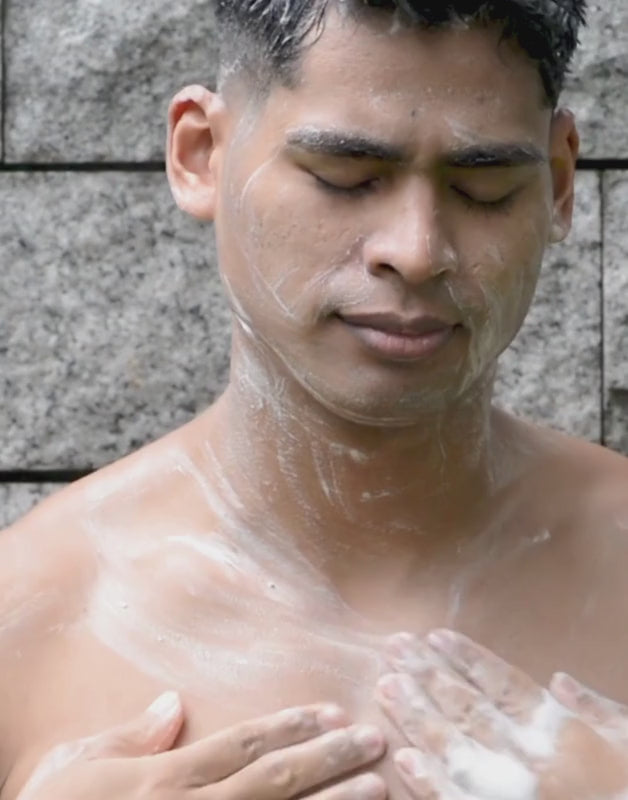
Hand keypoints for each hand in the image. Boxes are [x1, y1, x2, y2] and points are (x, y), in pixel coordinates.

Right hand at [18, 691, 386, 799]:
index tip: (333, 713)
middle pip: (276, 780)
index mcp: (167, 777)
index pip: (243, 743)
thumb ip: (131, 734)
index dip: (291, 726)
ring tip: (379, 786)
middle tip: (376, 739)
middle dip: (329, 759)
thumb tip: (172, 703)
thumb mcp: (80, 767)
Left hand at [375, 631, 627, 799]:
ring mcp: (506, 793)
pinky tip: (404, 758)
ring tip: (386, 686)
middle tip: (394, 648)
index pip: (501, 683)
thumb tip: (558, 679)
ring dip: (415, 715)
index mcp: (557, 730)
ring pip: (452, 747)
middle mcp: (526, 757)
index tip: (436, 635)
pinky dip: (428, 781)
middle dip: (426, 675)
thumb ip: (595, 709)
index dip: (466, 658)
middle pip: (466, 707)